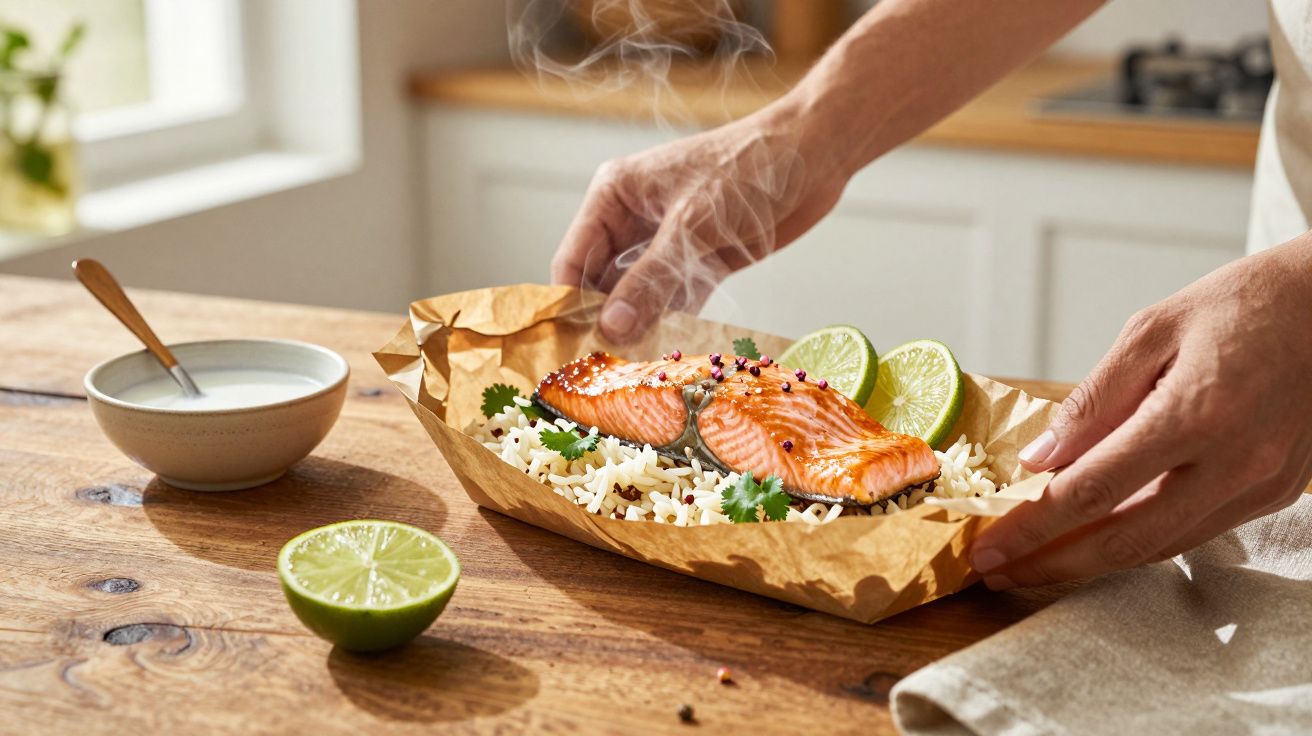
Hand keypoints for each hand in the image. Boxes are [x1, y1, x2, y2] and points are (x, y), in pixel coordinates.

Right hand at [551, 106, 847, 342]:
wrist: (815, 153)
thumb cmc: (748, 168)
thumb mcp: (692, 226)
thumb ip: (650, 279)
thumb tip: (611, 327)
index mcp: (615, 195)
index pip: (573, 258)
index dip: (569, 304)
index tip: (571, 350)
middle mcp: (633, 220)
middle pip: (602, 283)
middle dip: (606, 323)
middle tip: (606, 370)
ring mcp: (667, 242)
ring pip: (639, 296)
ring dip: (640, 329)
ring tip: (635, 371)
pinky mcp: (700, 260)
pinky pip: (675, 300)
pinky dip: (672, 324)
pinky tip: (668, 355)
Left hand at [971, 235, 1311, 587]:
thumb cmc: (1246, 303)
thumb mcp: (1153, 330)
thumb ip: (1093, 401)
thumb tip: (1040, 461)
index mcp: (1195, 415)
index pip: (1093, 490)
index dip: (1033, 526)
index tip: (989, 548)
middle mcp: (1234, 463)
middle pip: (1125, 540)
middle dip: (1053, 564)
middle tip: (998, 572)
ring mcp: (1261, 486)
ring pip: (1162, 547)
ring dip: (1093, 562)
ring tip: (1035, 562)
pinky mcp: (1274, 493)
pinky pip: (1195, 531)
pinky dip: (1141, 540)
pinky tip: (1097, 537)